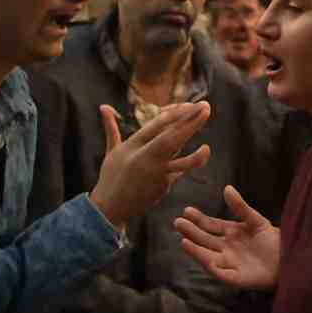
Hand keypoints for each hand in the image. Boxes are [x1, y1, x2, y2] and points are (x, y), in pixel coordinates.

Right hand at [89, 102, 211, 228]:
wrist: (108, 208)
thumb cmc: (111, 176)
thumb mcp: (112, 151)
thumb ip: (111, 128)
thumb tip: (103, 106)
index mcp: (132, 144)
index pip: (157, 123)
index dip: (176, 112)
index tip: (190, 104)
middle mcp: (143, 157)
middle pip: (171, 137)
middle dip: (190, 121)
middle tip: (206, 107)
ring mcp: (154, 173)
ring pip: (180, 161)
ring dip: (196, 155)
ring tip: (207, 147)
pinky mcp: (161, 186)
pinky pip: (178, 172)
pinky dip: (189, 163)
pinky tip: (202, 154)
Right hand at [175, 185, 280, 290]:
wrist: (289, 259)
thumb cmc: (272, 240)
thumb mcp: (256, 220)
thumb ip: (241, 206)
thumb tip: (226, 188)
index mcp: (231, 233)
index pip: (211, 226)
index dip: (199, 219)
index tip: (186, 211)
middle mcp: (226, 248)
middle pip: (205, 240)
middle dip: (192, 232)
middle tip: (178, 222)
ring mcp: (230, 263)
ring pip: (208, 257)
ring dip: (196, 251)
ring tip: (184, 241)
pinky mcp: (237, 278)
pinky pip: (223, 274)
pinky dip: (214, 268)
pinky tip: (207, 261)